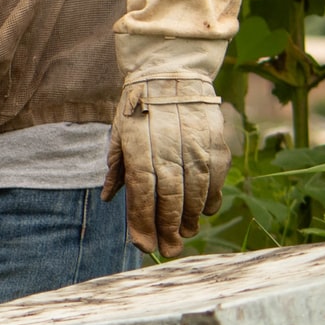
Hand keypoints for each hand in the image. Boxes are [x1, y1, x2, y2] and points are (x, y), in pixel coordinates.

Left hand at [101, 74, 229, 256]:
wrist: (171, 73)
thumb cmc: (138, 106)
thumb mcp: (119, 132)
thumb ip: (117, 167)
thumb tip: (109, 198)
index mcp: (140, 149)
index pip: (142, 195)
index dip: (143, 224)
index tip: (143, 246)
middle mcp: (169, 151)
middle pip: (170, 201)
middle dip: (168, 231)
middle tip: (167, 251)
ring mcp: (196, 149)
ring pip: (195, 195)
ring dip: (189, 220)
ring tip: (183, 234)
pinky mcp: (216, 146)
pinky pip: (215, 182)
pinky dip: (209, 201)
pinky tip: (202, 212)